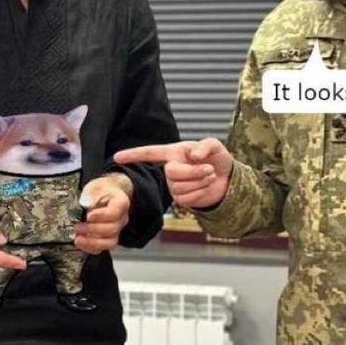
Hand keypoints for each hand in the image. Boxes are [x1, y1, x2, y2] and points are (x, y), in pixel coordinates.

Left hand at [74, 174, 131, 253]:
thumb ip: (90, 195)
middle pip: (113, 229)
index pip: (115, 212)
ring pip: (110, 242)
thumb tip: (85, 204)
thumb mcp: (95, 188)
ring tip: (78, 238)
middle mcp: (121, 218)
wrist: (103, 196)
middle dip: (93, 230)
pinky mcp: (107, 238)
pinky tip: (81, 242)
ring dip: (92, 242)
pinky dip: (90, 248)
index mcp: (120, 203)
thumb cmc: (101, 192)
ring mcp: (115, 230)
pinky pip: (102, 248)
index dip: (102, 216)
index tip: (89, 215)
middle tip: (79, 227)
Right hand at [114, 139, 232, 209]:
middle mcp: (171, 168)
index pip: (150, 153)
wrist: (227, 179)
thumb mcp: (214, 146)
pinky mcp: (181, 198)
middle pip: (171, 172)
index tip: (118, 157)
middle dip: (193, 172)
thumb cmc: (217, 159)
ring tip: (209, 175)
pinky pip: (185, 199)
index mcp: (174, 152)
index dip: (133, 155)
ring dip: (200, 182)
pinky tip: (205, 187)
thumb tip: (194, 155)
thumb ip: (205, 146)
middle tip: (208, 169)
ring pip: (179, 187)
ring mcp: (174, 185)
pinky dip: (200, 193)